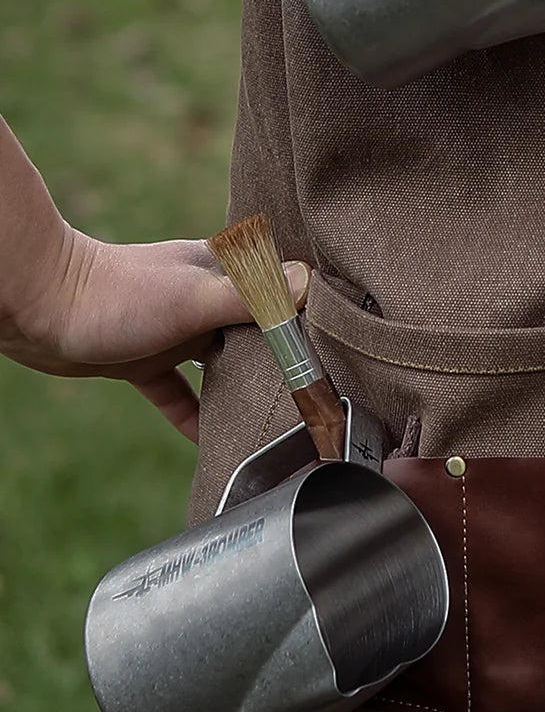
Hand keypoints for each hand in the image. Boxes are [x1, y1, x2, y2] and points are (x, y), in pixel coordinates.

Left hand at [0, 224, 308, 442]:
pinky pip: (179, 392)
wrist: (37, 306)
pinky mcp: (145, 360)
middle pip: (257, 330)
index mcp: (222, 272)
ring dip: (242, 387)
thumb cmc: (116, 294)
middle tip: (316, 392)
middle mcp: (205, 298)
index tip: (341, 344)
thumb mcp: (193, 297)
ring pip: (221, 363)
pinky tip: (212, 439)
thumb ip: (251, 296)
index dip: (310, 314)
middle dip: (283, 356)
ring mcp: (175, 330)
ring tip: (274, 419)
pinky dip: (195, 413)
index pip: (280, 289)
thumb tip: (309, 284)